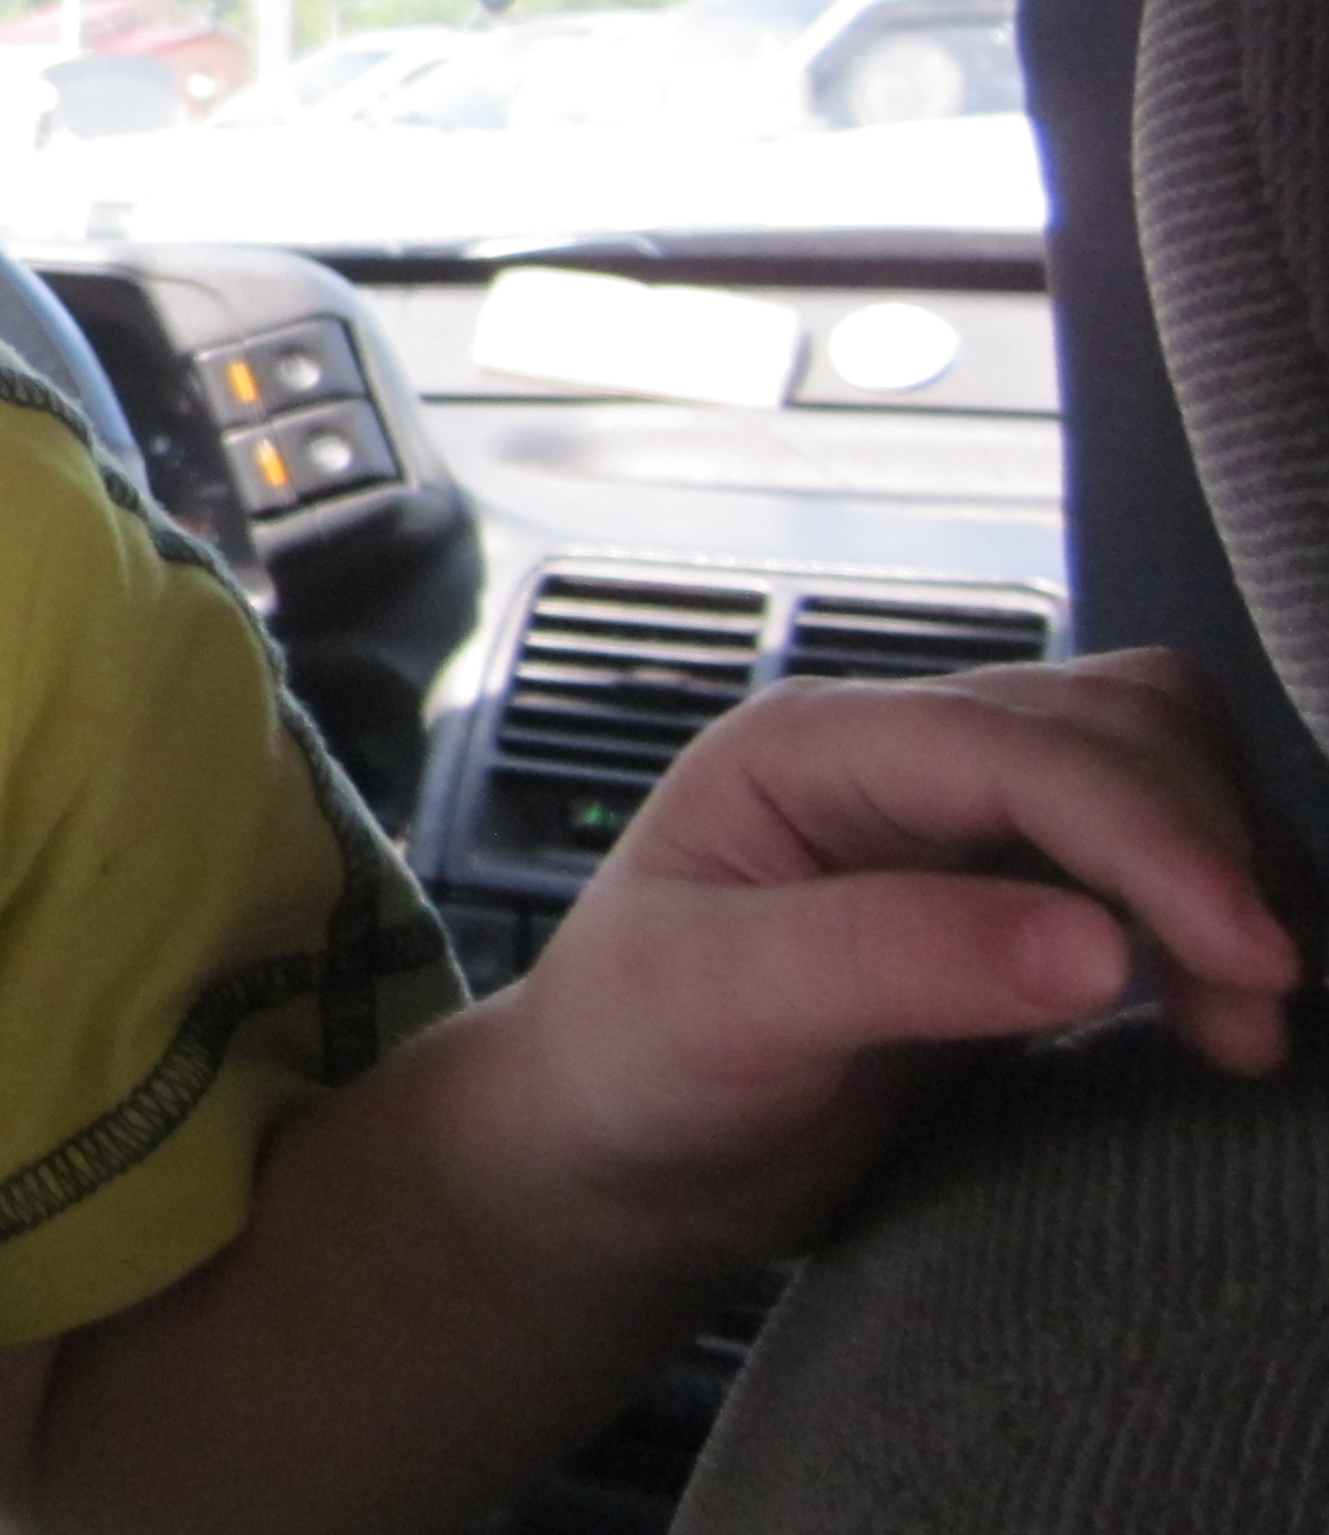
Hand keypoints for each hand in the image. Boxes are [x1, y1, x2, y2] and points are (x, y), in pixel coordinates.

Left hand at [493, 646, 1304, 1272]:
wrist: (620, 1148)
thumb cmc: (631, 1060)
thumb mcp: (720, 1005)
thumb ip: (893, 960)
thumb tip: (1096, 945)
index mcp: (807, 748)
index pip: (1017, 745)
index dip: (1148, 835)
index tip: (1246, 955)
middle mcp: (895, 758)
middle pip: (1113, 727)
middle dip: (1203, 848)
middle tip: (1254, 1005)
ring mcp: (961, 820)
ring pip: (1155, 773)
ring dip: (1226, 874)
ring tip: (1243, 1023)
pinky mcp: (1017, 898)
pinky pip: (1153, 861)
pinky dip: (1210, 916)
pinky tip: (1219, 1010)